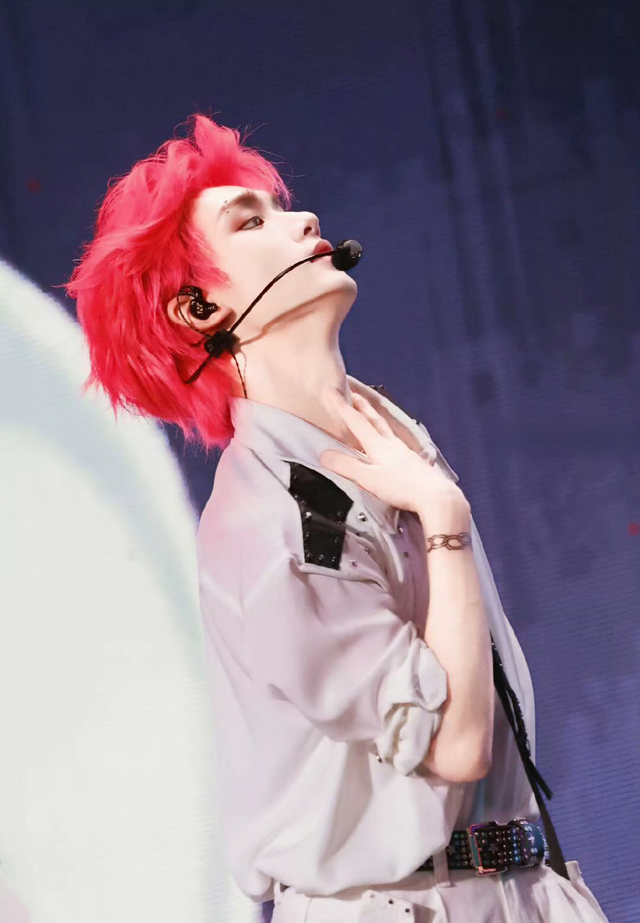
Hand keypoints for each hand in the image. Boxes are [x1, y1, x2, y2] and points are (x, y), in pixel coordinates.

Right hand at [319, 388, 470, 522]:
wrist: (435, 496)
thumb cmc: (402, 488)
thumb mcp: (368, 479)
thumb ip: (347, 466)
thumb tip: (325, 454)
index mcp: (378, 445)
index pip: (356, 422)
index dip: (342, 407)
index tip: (331, 392)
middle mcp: (392, 444)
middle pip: (373, 419)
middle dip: (361, 405)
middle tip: (352, 392)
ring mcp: (404, 452)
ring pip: (386, 428)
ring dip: (374, 417)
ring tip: (370, 412)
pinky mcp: (413, 461)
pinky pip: (395, 440)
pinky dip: (387, 433)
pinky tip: (390, 440)